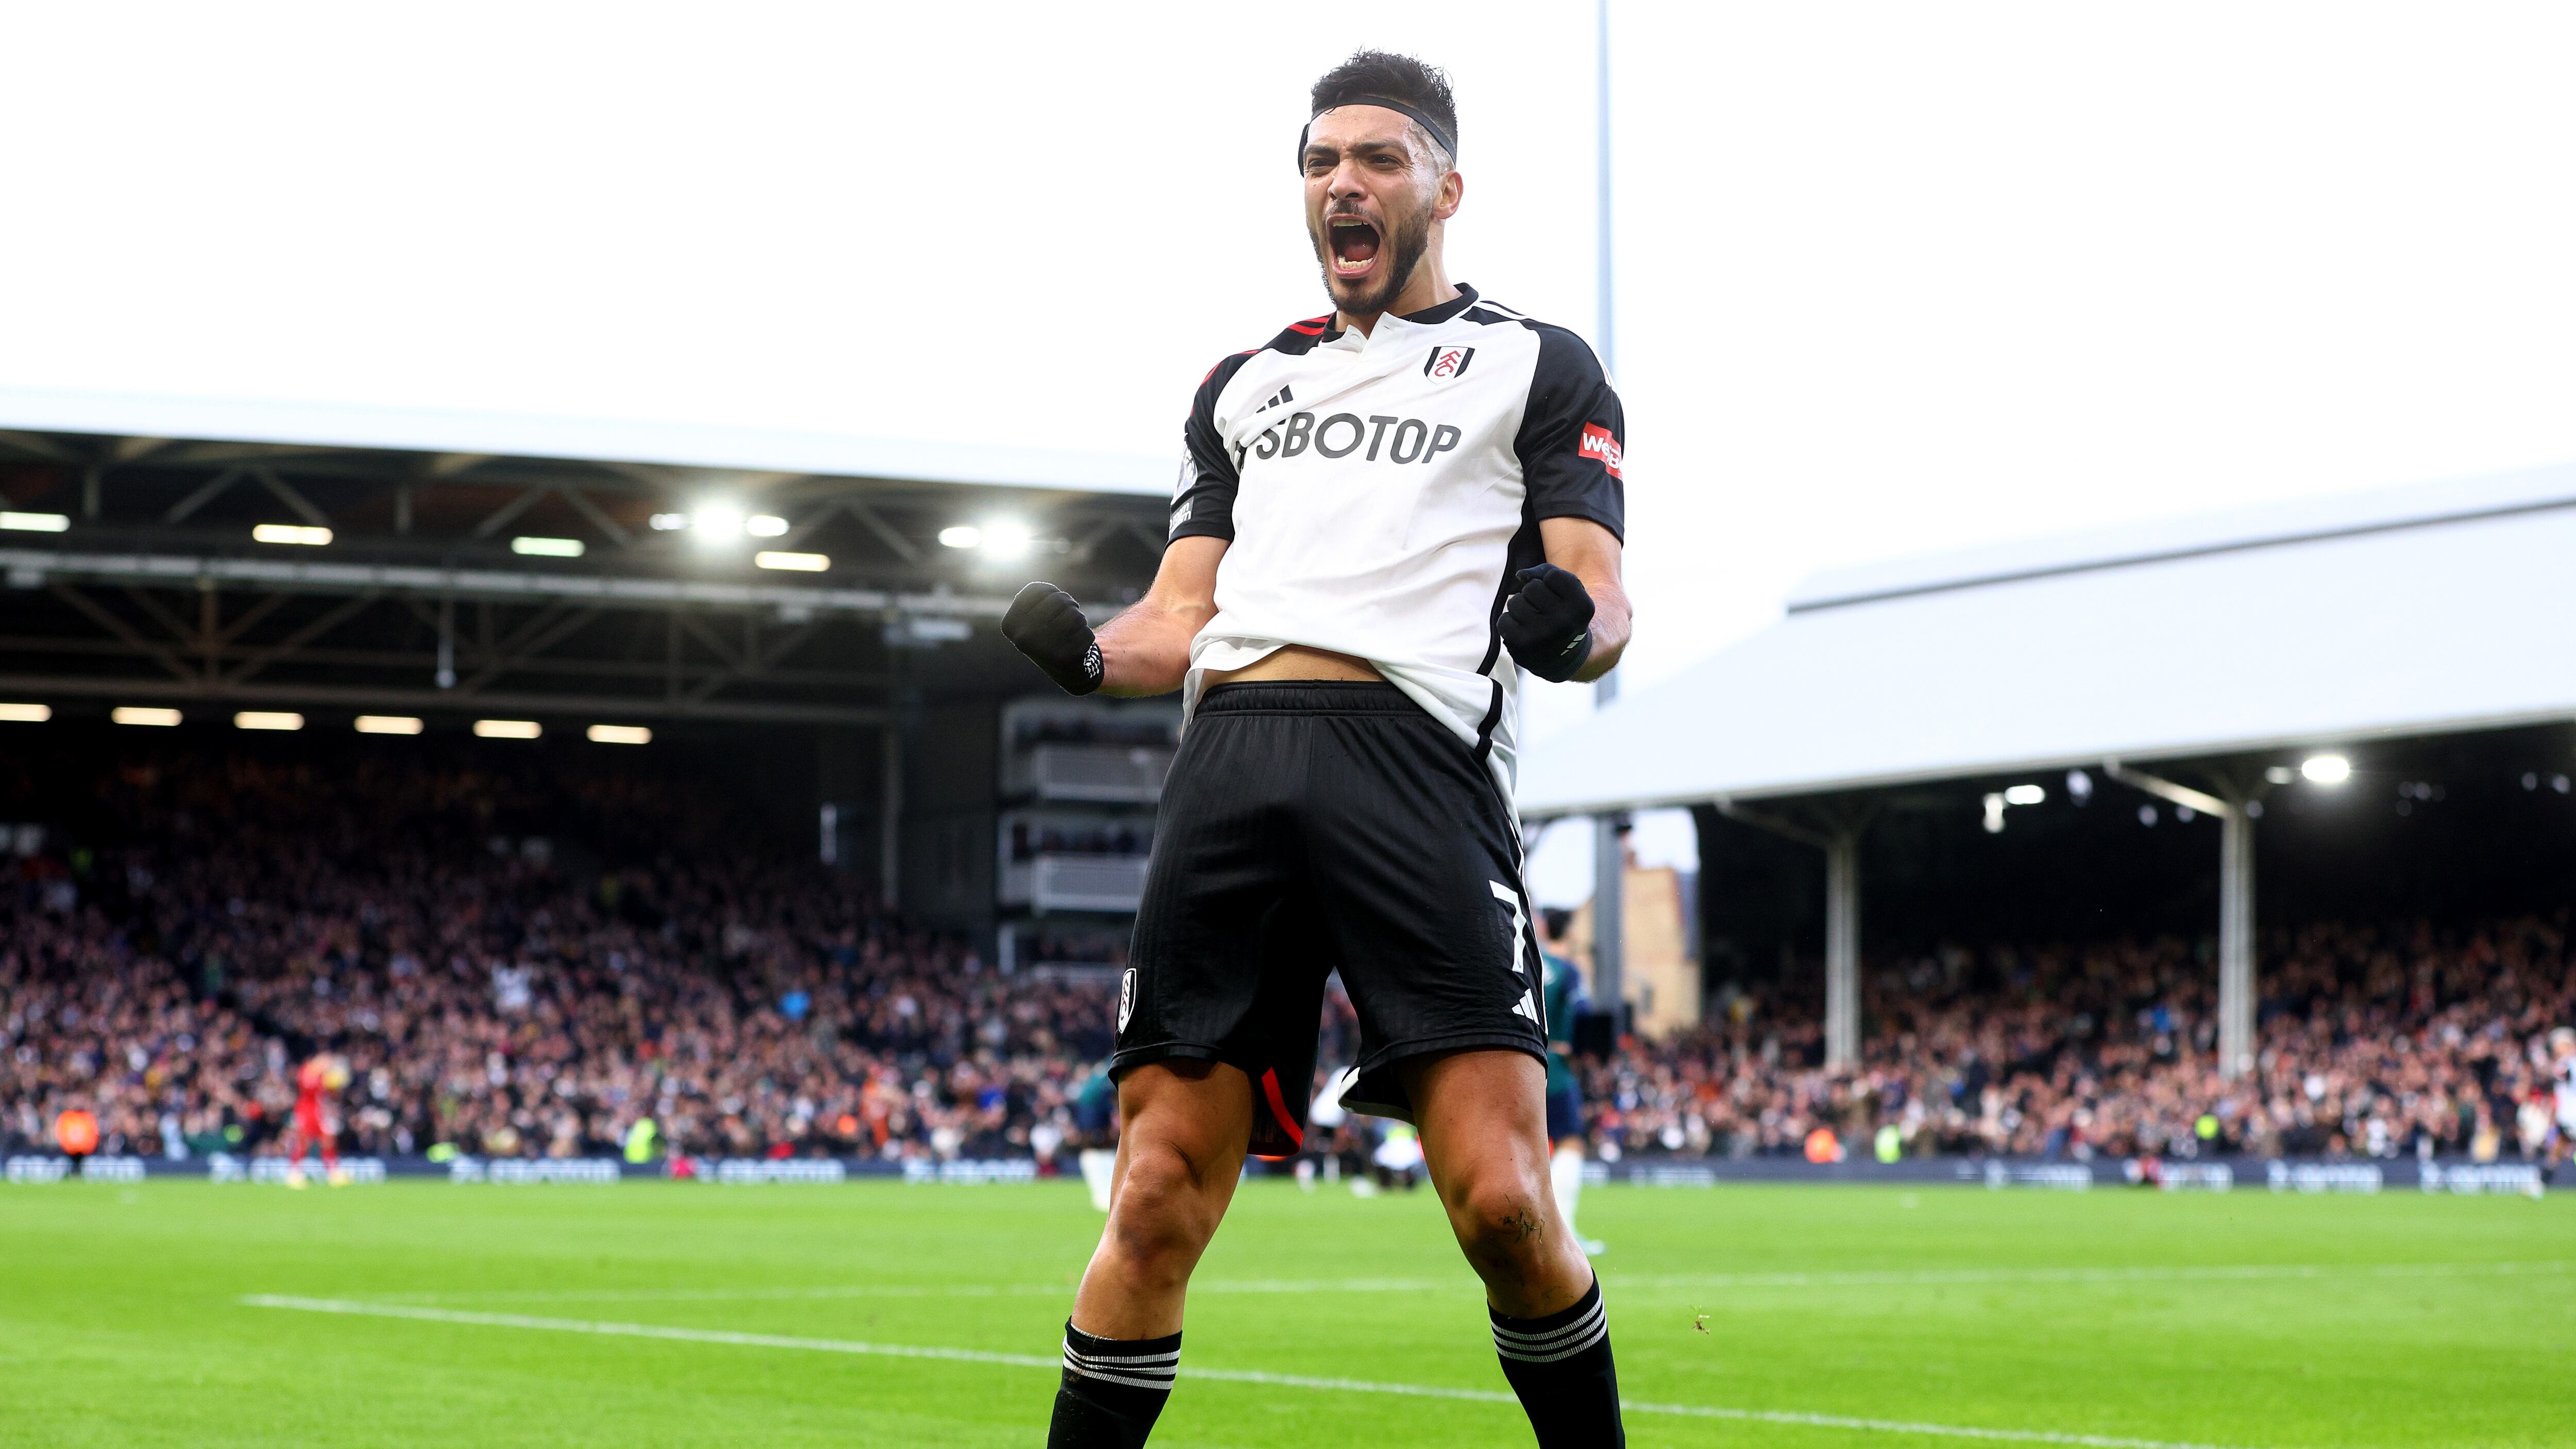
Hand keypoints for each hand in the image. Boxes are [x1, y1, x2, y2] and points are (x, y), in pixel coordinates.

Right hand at [1002, 582, 1103, 694]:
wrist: (1063, 670)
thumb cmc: (1049, 633)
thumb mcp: (1032, 614)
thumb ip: (1035, 596)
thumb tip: (1052, 595)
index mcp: (1010, 624)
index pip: (1036, 590)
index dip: (1051, 592)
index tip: (1051, 605)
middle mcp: (1023, 637)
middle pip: (1059, 600)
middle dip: (1069, 604)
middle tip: (1068, 615)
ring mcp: (1044, 649)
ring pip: (1075, 615)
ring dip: (1079, 619)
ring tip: (1072, 630)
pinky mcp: (1066, 658)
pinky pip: (1086, 633)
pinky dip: (1086, 635)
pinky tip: (1077, 646)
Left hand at [1498, 563, 1594, 682]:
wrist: (1565, 656)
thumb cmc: (1564, 614)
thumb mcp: (1569, 592)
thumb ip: (1547, 573)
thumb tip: (1520, 575)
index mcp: (1582, 607)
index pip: (1553, 576)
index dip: (1552, 584)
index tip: (1559, 597)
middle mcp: (1564, 622)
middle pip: (1531, 587)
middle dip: (1533, 594)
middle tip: (1542, 608)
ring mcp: (1542, 636)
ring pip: (1514, 602)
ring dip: (1519, 607)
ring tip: (1532, 618)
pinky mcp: (1522, 646)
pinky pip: (1503, 620)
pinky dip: (1509, 622)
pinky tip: (1522, 629)